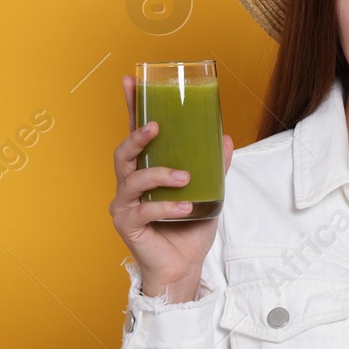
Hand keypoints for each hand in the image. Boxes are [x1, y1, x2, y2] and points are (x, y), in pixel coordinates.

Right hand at [109, 73, 232, 301]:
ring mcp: (125, 205)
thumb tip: (225, 137)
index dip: (132, 107)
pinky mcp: (127, 225)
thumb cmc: (190, 229)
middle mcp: (129, 184)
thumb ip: (214, 167)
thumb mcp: (209, 193)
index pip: (135, 133)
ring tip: (185, 177)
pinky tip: (186, 207)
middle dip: (136, 136)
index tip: (130, 80)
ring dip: (159, 174)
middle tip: (156, 127)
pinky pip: (145, 210)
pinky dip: (167, 206)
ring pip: (132, 179)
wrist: (184, 268)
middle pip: (123, 152)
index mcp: (145, 171)